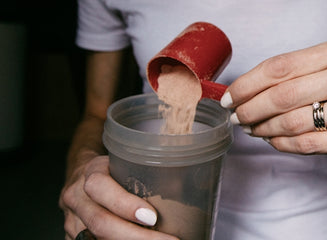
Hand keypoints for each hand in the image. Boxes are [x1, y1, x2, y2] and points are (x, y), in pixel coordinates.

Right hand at [59, 155, 175, 239]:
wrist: (82, 174)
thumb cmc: (112, 167)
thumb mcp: (125, 161)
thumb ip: (146, 172)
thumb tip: (186, 184)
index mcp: (90, 173)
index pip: (101, 189)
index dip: (126, 206)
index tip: (153, 217)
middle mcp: (77, 198)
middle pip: (101, 222)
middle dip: (136, 237)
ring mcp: (73, 221)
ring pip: (98, 239)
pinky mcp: (74, 236)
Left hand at [221, 40, 326, 156]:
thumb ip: (300, 71)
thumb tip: (249, 88)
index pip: (280, 66)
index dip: (248, 83)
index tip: (230, 96)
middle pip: (283, 94)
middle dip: (250, 109)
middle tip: (236, 117)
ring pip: (295, 121)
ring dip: (265, 129)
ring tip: (253, 130)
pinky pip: (313, 143)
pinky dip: (286, 145)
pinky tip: (276, 142)